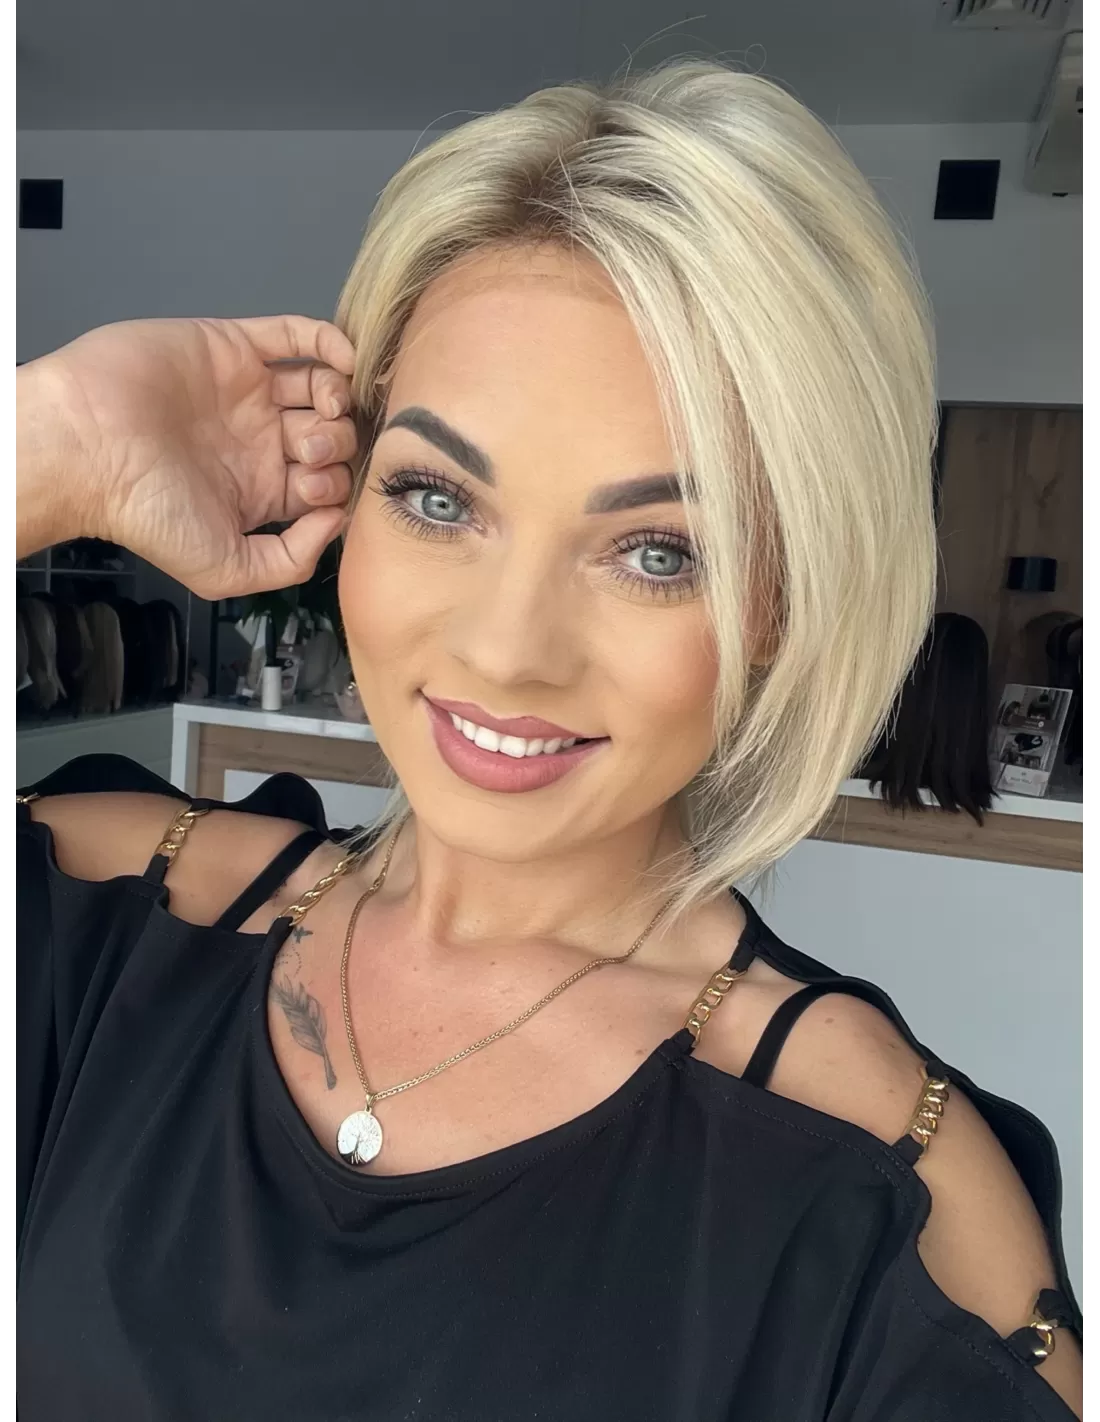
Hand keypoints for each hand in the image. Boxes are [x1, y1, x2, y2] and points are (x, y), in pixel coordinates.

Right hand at [21, 315, 358, 597]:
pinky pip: (295, 335)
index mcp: (260, 491)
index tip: (319, 491)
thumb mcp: (226, 570)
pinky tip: (341, 360)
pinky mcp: (233, 346)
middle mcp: (259, 441)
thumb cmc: (145, 513)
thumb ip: (290, 560)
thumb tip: (336, 522)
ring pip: (320, 388)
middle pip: (329, 436)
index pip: (325, 485)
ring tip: (325, 410)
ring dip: (338, 398)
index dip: (337, 486)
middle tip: (310, 452)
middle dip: (337, 444)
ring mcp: (249, 392)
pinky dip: (329, 341)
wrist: (87, 449)